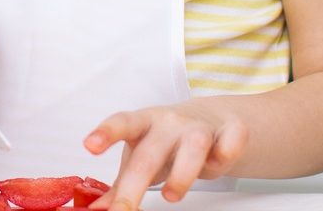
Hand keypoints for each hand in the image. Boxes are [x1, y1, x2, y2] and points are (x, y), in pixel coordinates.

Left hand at [85, 102, 247, 208]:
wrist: (209, 119)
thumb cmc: (166, 142)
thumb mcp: (140, 157)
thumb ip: (120, 184)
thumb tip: (97, 209)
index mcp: (143, 124)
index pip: (122, 124)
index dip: (105, 134)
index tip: (89, 145)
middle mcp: (169, 123)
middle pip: (151, 151)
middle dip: (136, 183)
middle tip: (124, 209)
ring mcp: (200, 127)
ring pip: (193, 145)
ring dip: (182, 173)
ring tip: (170, 195)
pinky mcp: (229, 132)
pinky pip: (232, 138)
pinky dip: (228, 150)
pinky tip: (220, 160)